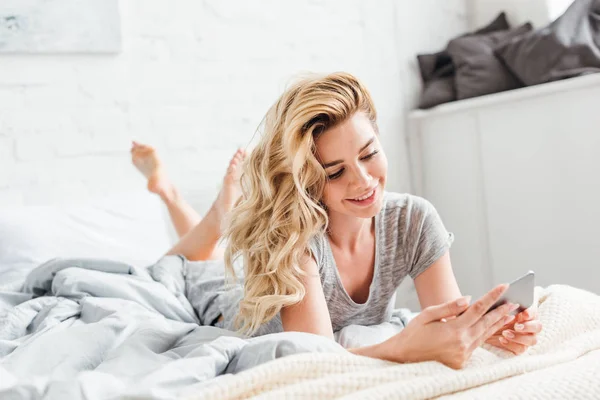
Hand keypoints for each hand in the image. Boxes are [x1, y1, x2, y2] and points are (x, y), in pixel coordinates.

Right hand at [380, 284, 518, 368]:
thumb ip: (450, 306)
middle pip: (487, 323)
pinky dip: (485, 335)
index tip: (503, 286)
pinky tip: (491, 328)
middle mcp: (462, 343)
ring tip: (508, 314)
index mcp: (453, 330)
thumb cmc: (413, 333)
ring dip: (497, 324)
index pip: (478, 309)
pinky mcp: (461, 361)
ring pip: (484, 335)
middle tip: (514, 302)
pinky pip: (477, 345)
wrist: (404, 355)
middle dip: (501, 311)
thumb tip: (469, 298)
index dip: (492, 297)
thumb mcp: (427, 314)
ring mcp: (463, 354)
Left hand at [485, 304, 541, 354]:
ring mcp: (527, 339)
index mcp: (527, 315)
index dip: (530, 313)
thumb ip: (506, 309)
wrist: (487, 331)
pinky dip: (511, 344)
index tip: (524, 314)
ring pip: (532, 340)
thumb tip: (510, 304)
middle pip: (538, 327)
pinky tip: (502, 339)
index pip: (534, 313)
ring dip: (519, 337)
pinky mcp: (520, 348)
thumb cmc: (495, 318)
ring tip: (505, 333)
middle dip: (528, 327)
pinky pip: (521, 349)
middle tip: (516, 326)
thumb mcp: (499, 312)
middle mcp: (531, 327)